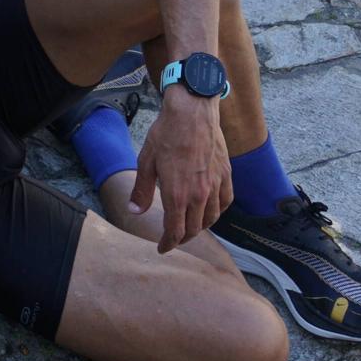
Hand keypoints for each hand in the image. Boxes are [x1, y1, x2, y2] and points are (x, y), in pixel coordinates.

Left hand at [128, 88, 230, 253]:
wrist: (192, 112)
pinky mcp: (226, 174)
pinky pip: (225, 202)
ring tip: (191, 226)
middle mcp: (199, 195)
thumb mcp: (146, 162)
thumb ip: (142, 190)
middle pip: (194, 229)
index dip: (168, 244)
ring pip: (211, 218)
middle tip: (174, 238)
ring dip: (200, 227)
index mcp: (177, 194)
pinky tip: (211, 210)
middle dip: (182, 238)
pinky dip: (218, 211)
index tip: (163, 248)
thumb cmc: (167, 134)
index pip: (175, 231)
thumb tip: (135, 212)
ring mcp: (215, 185)